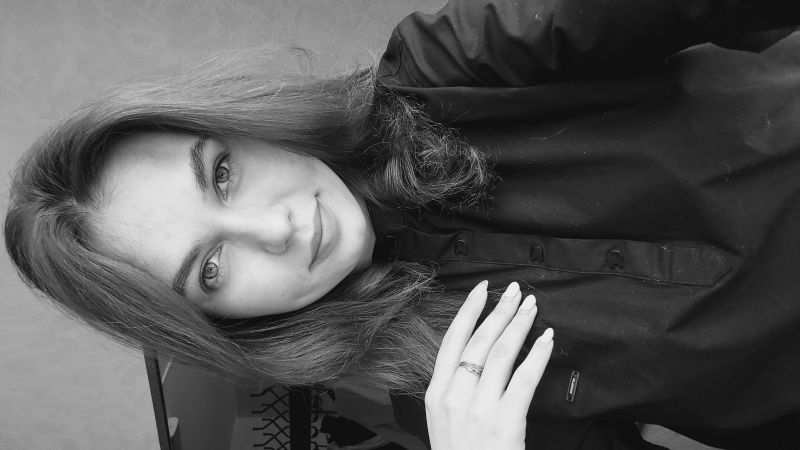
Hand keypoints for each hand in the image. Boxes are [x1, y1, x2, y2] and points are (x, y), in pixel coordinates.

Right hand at [425, 281, 553, 449]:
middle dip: (500, 311)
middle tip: (516, 292)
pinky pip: (524, 379)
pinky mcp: (505, 422)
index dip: (468, 311)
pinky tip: (546, 340)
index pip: (452, 341)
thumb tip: (473, 358)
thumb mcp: (443, 422)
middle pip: (479, 341)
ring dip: (519, 325)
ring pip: (502, 353)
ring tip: (532, 308)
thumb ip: (453, 390)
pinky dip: (537, 355)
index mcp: (435, 394)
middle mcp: (453, 396)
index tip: (481, 290)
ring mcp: (478, 409)